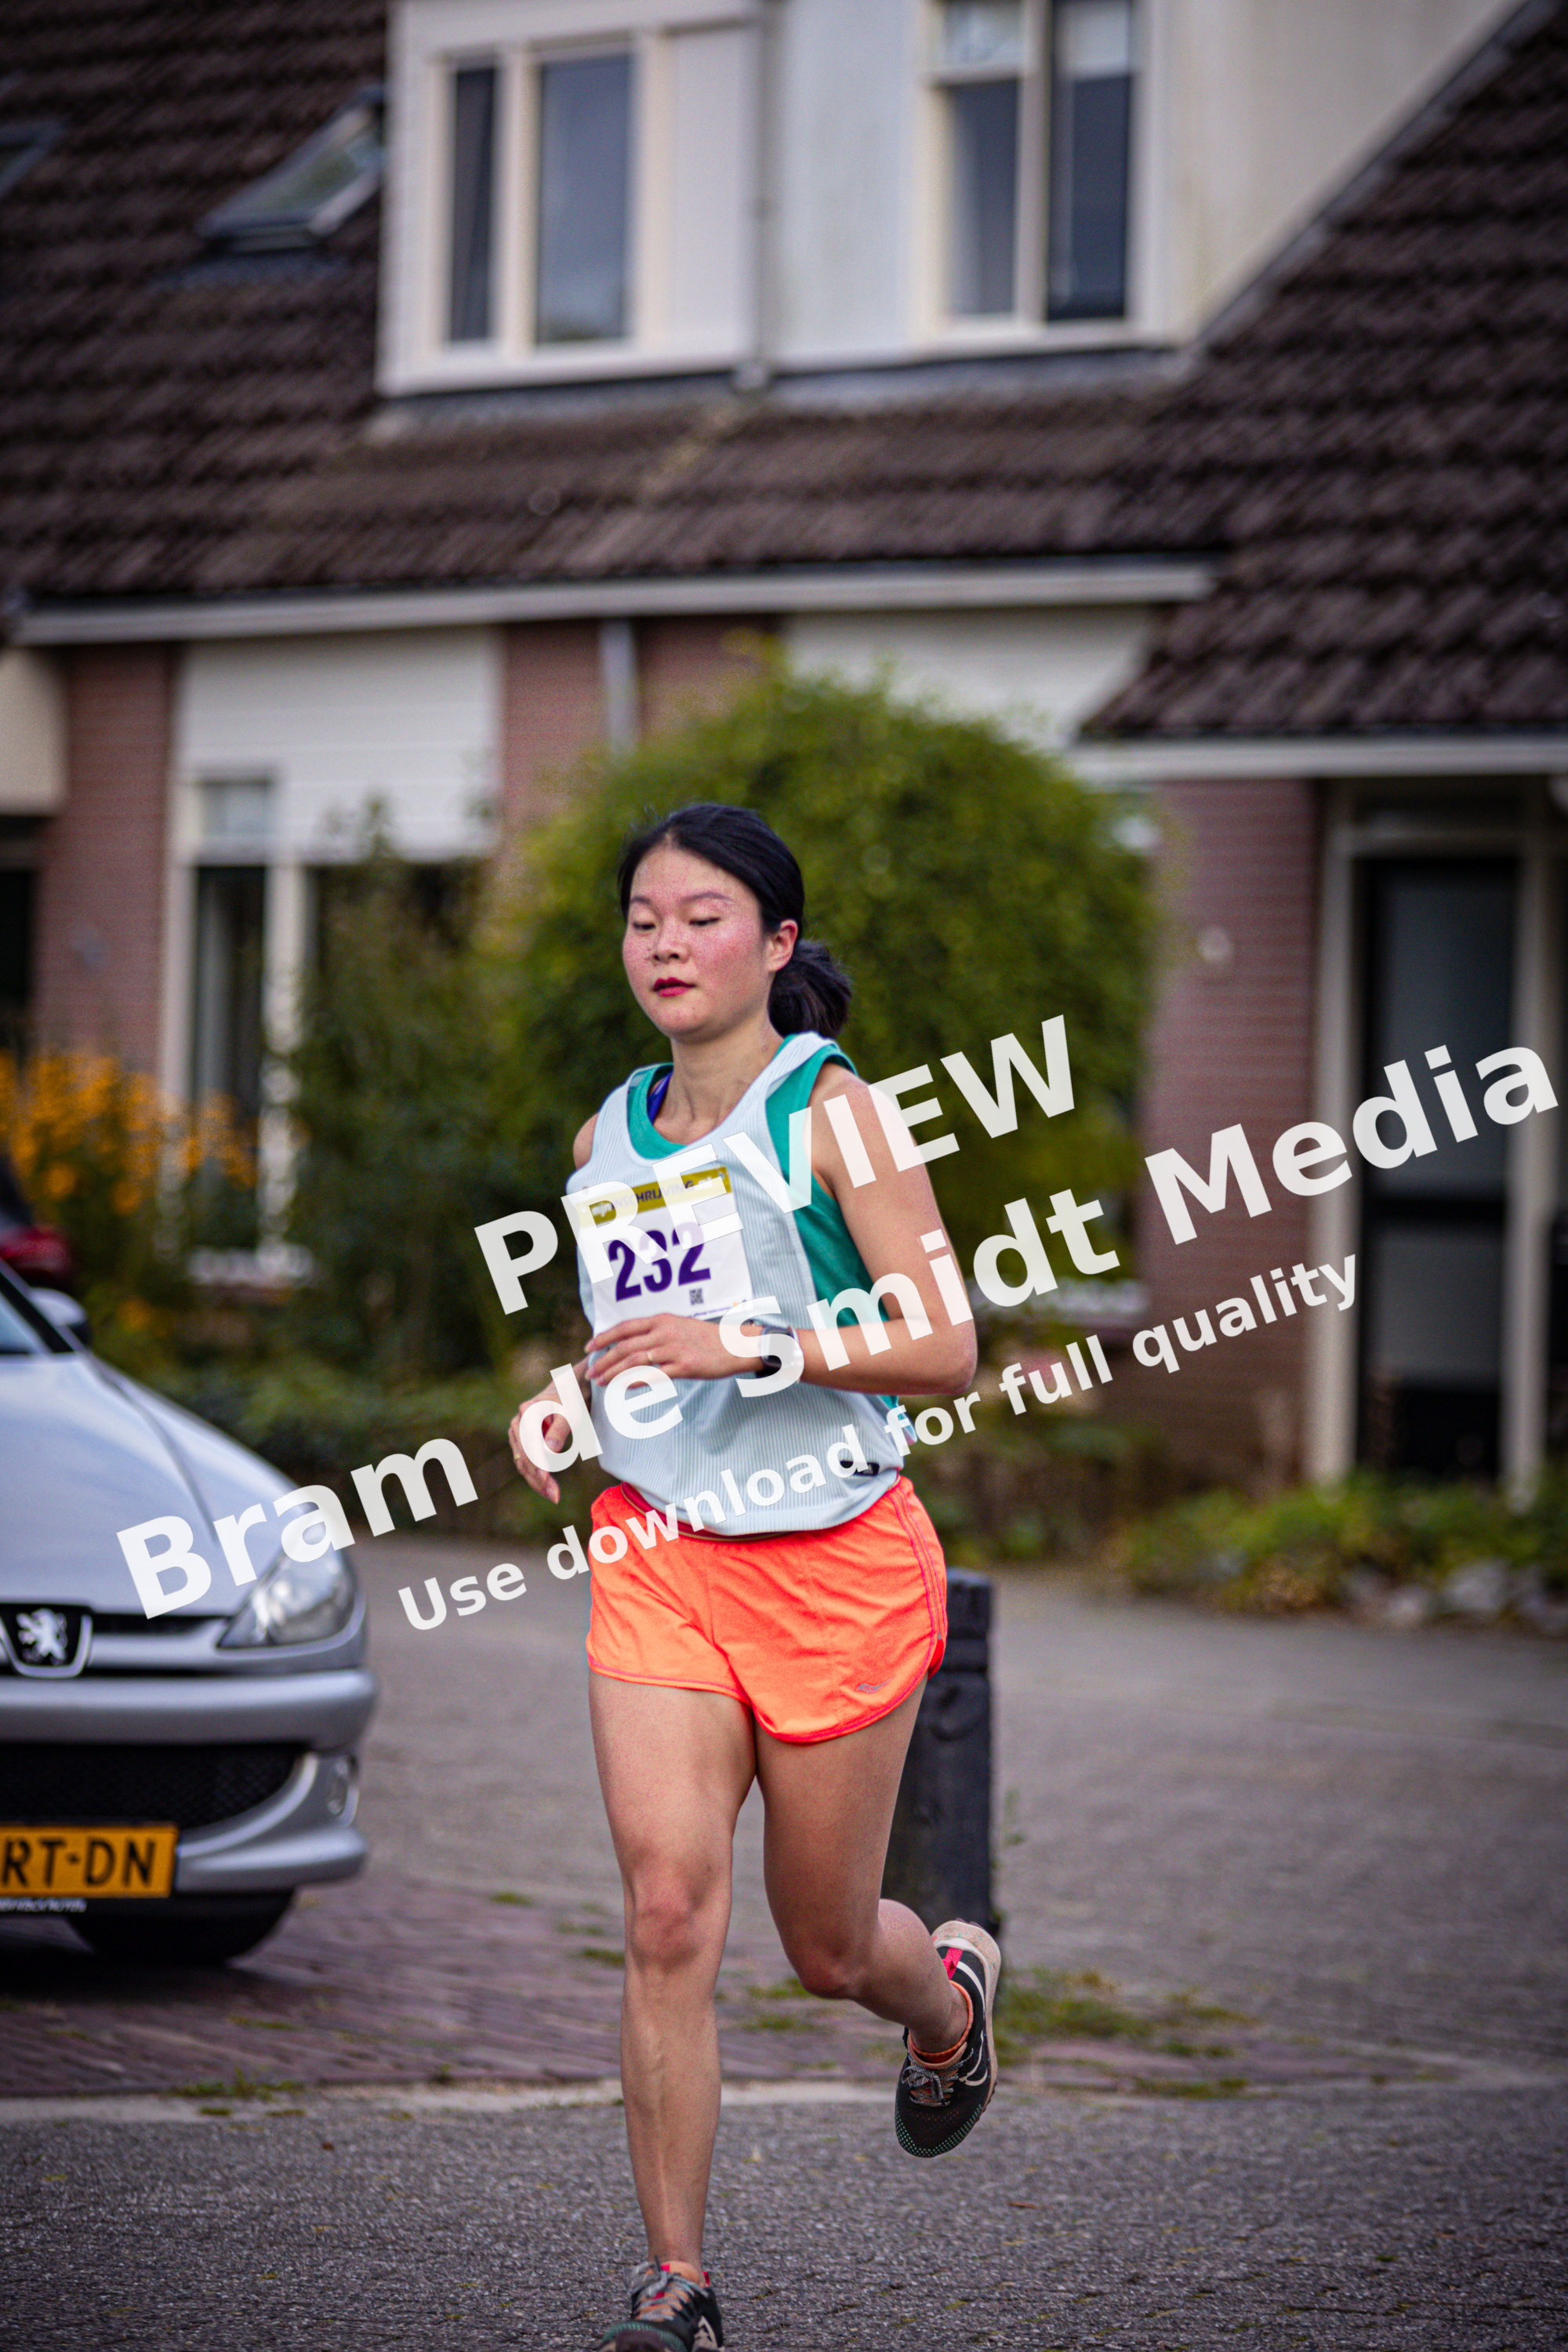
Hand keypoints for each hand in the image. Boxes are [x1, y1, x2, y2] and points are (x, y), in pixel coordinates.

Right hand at [508, 1369, 585, 1505]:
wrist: (569, 1392)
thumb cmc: (572, 1400)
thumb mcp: (571, 1412)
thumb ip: (559, 1430)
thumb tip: (549, 1451)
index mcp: (528, 1411)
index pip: (529, 1443)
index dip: (538, 1463)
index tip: (546, 1480)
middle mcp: (518, 1422)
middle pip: (524, 1456)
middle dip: (538, 1478)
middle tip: (555, 1496)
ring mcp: (518, 1433)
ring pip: (523, 1463)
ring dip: (536, 1481)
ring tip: (554, 1496)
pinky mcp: (522, 1442)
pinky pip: (526, 1463)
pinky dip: (536, 1476)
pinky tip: (547, 1488)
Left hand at [586, 1312, 740, 1387]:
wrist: (736, 1345)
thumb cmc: (706, 1338)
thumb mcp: (679, 1326)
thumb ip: (657, 1332)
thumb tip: (632, 1342)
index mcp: (662, 1320)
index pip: (625, 1327)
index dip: (604, 1337)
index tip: (590, 1347)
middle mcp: (665, 1332)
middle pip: (625, 1346)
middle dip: (604, 1360)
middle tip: (591, 1372)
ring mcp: (674, 1349)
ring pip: (635, 1361)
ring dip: (614, 1373)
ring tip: (602, 1382)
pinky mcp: (684, 1366)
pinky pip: (654, 1375)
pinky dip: (635, 1381)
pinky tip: (624, 1388)